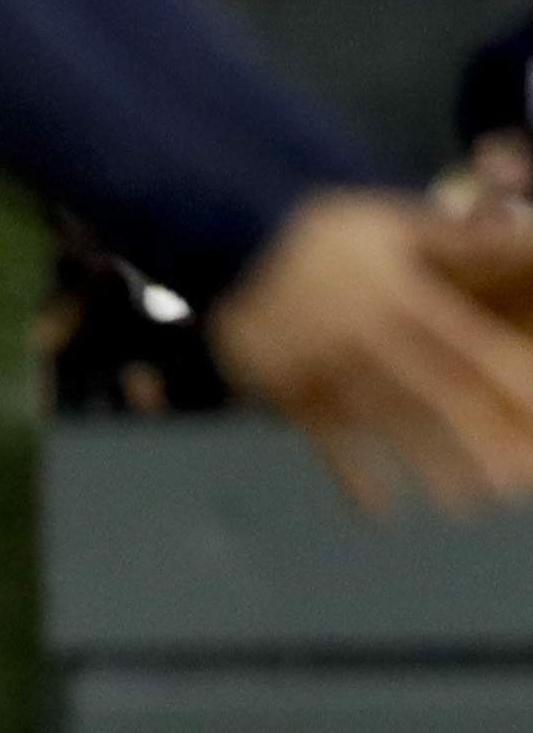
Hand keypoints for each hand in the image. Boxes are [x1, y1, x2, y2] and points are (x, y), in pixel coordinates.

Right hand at [212, 191, 532, 511]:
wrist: (230, 240)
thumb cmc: (322, 234)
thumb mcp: (394, 223)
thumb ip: (456, 240)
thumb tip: (523, 234)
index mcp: (401, 298)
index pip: (466, 345)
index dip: (505, 377)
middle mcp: (368, 341)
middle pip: (433, 396)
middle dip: (476, 439)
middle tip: (512, 481)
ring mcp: (326, 372)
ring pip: (386, 426)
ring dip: (427, 465)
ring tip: (464, 504)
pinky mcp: (289, 392)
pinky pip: (324, 441)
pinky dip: (351, 477)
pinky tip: (378, 509)